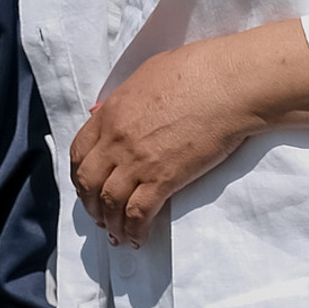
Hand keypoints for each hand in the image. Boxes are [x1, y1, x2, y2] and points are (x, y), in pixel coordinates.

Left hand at [70, 18, 308, 246]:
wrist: (229, 84)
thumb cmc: (197, 69)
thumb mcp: (147, 75)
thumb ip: (125, 99)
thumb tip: (111, 113)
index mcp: (111, 113)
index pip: (79, 152)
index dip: (79, 174)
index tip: (87, 185)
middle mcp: (116, 141)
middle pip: (88, 182)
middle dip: (89, 203)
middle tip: (98, 215)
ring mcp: (138, 162)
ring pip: (109, 203)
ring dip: (110, 223)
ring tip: (117, 234)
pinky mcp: (164, 179)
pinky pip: (138, 213)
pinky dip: (134, 229)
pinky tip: (138, 239)